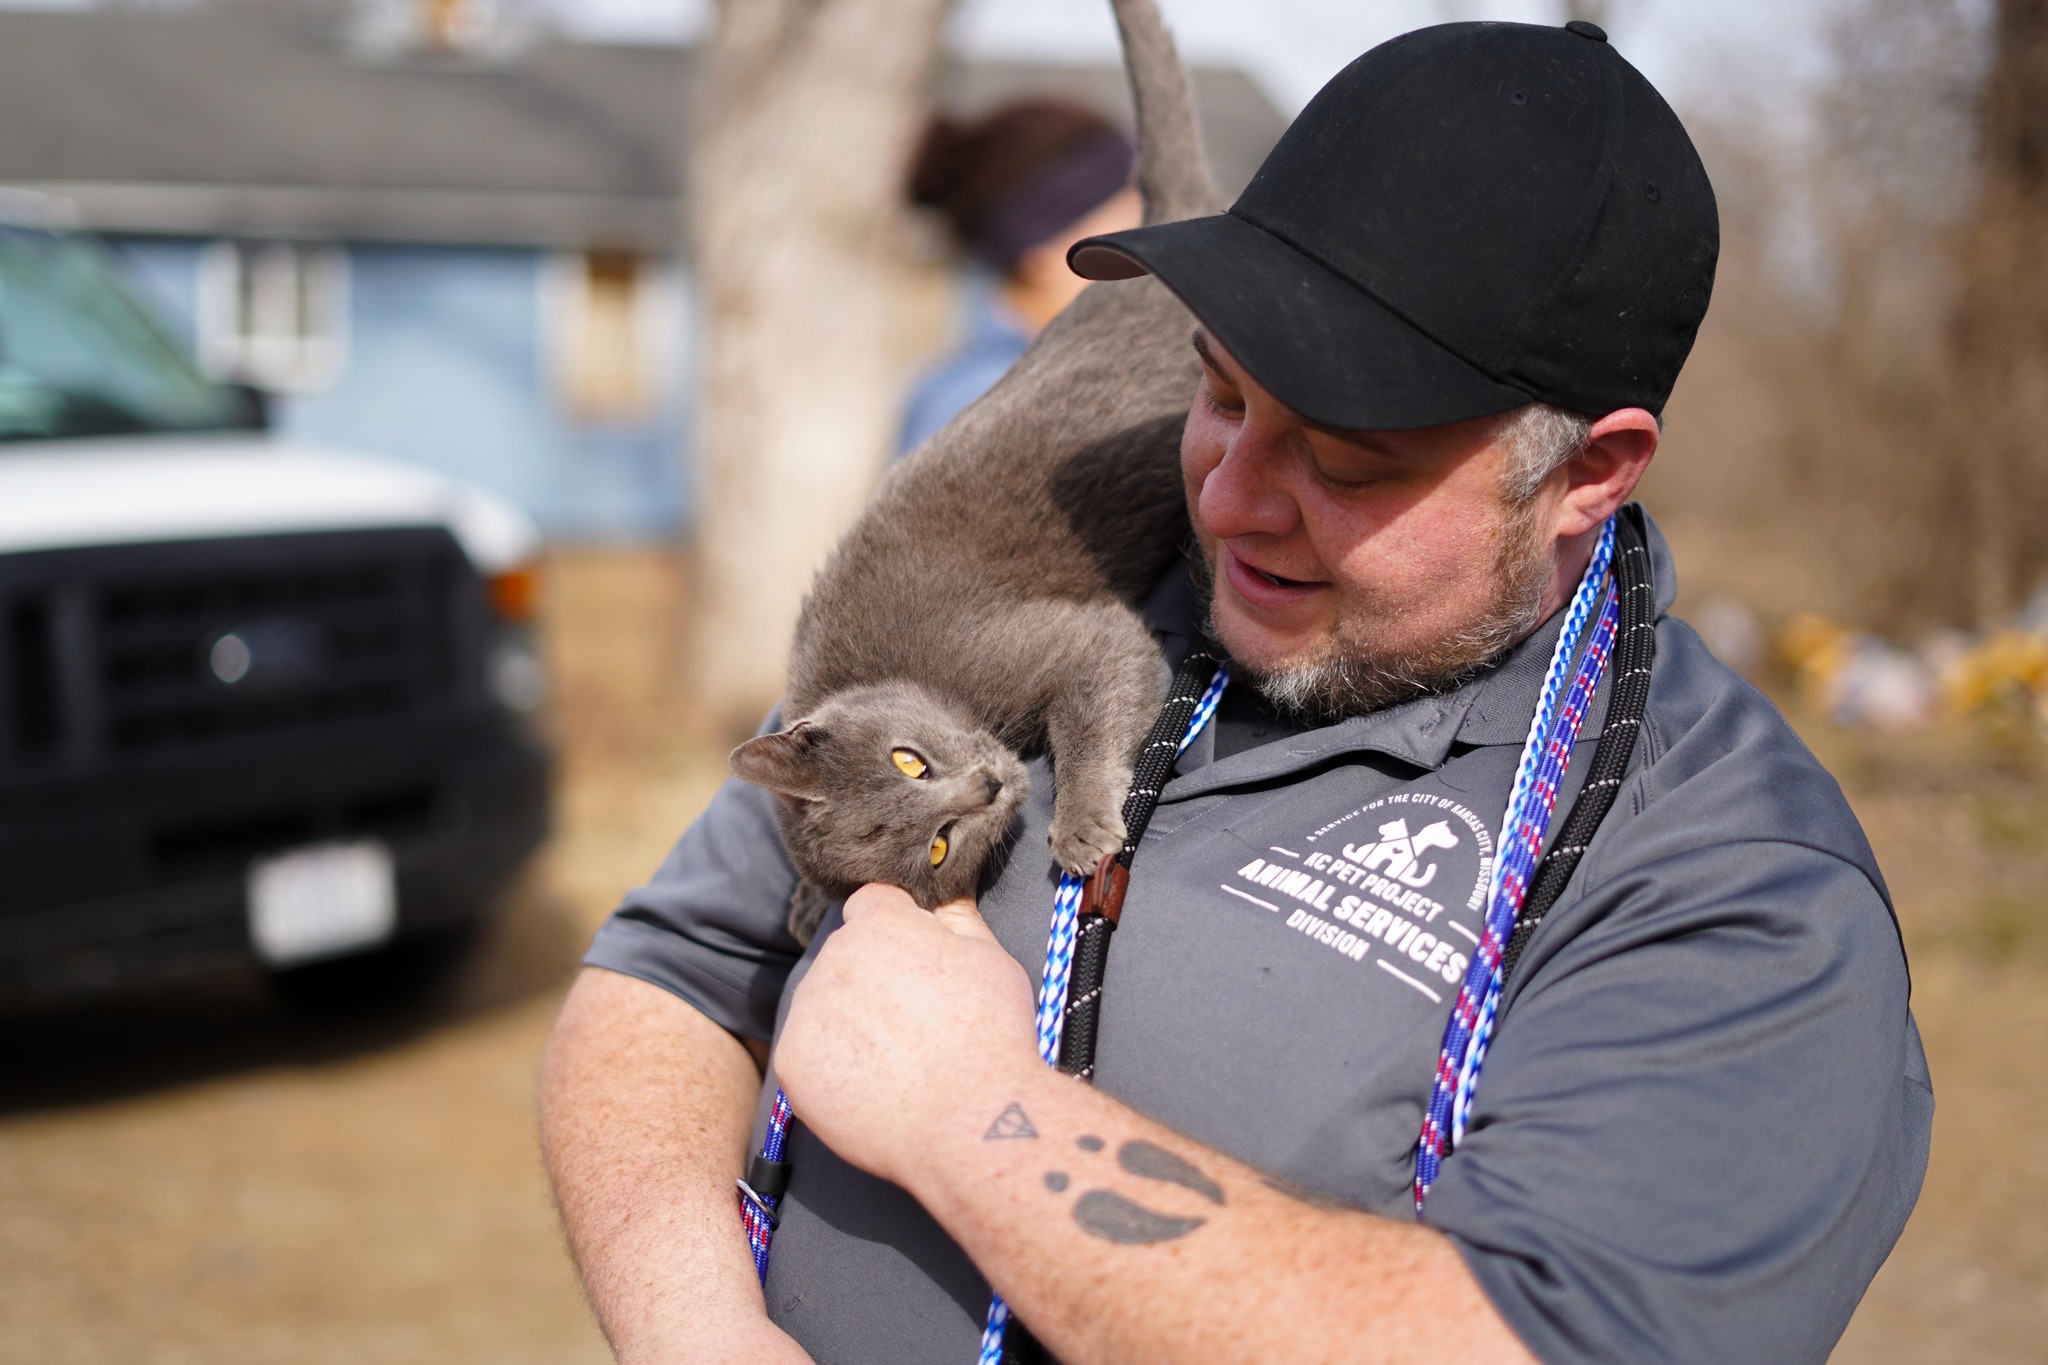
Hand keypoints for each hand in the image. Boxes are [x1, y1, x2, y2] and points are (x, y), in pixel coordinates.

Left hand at [774, 883, 1040, 1190]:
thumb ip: (957, 918)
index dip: (895, 928)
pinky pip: (807, 1053)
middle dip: (872, 976)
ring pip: (822, 1004)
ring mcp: (808, 1009)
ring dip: (848, 1021)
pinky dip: (831, 1066)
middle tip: (912, 1019)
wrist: (971, 1118)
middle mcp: (835, 956)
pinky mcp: (792, 1060)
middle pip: (845, 956)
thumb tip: (945, 890)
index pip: (871, 904)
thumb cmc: (992, 1034)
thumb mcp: (991, 959)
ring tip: (896, 1059)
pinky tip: (871, 1085)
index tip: (914, 959)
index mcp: (881, 923)